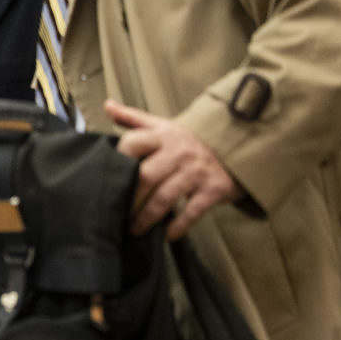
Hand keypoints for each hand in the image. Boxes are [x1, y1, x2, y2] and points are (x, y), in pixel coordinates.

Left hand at [105, 99, 244, 239]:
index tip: (106, 179)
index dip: (118, 160)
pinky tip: (166, 234)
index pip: (133, 143)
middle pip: (146, 176)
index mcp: (163, 135)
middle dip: (129, 199)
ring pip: (165, 197)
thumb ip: (132, 118)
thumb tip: (107, 105)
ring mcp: (197, 171)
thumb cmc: (185, 141)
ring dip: (146, 217)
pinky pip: (192, 212)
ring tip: (134, 230)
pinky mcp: (214, 189)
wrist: (233, 147)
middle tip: (116, 215)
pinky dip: (178, 226)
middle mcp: (179, 151)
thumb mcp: (161, 126)